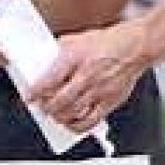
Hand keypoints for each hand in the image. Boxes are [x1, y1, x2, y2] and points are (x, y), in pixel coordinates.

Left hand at [26, 21, 147, 131]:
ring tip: (54, 113)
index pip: (50, 79)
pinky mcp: (110, 101)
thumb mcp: (77, 39)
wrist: (134, 46)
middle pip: (60, 100)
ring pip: (73, 112)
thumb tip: (45, 61)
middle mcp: (86, 74)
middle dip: (46, 106)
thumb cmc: (107, 41)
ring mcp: (99, 90)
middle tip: (41, 105)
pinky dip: (77, 125)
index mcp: (75, 56)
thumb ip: (59, 51)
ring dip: (59, 116)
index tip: (29, 96)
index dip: (36, 91)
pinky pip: (90, 121)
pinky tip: (71, 122)